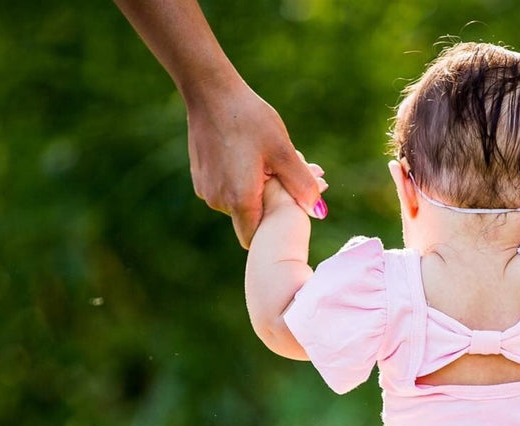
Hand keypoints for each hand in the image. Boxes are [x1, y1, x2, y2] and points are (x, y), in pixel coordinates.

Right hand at [184, 77, 325, 246]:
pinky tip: (252, 155)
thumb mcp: (283, 150)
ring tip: (272, 160)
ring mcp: (206, 190)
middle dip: (272, 204)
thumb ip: (302, 184)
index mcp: (239, 200)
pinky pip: (227, 190)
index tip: (290, 205)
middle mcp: (218, 201)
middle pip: (250, 219)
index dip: (274, 228)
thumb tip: (319, 210)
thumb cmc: (249, 119)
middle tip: (294, 172)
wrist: (210, 92)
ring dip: (258, 190)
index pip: (256, 239)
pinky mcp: (201, 178)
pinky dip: (242, 181)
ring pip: (239, 204)